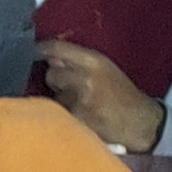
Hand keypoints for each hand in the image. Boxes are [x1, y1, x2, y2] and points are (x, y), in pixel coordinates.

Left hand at [33, 39, 166, 152]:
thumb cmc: (122, 94)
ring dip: (61, 101)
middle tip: (72, 89)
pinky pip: (60, 115)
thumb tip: (49, 58)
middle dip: (57, 81)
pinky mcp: (78, 121)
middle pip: (51, 74)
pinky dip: (66, 117)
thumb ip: (79, 61)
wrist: (142, 123)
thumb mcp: (106, 69)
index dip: (40, 50)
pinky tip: (81, 119)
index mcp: (94, 61)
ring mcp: (81, 101)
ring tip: (81, 106)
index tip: (30, 53)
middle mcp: (86, 78)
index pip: (57, 49)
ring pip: (54, 97)